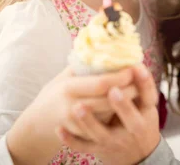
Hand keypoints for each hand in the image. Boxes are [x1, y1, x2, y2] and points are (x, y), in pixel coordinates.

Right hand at [7, 66, 137, 163]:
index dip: (119, 76)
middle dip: (128, 91)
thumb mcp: (63, 77)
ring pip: (108, 115)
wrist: (37, 124)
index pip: (100, 83)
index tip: (132, 68)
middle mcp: (72, 107)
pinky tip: (126, 109)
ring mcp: (77, 124)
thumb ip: (82, 64)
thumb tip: (102, 43)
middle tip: (142, 81)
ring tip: (139, 93)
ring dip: (125, 104)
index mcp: (68, 88)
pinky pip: (103, 126)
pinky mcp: (81, 136)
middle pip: (108, 100)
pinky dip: (116, 117)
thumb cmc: (53, 94)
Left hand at [56, 64, 160, 164]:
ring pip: (102, 133)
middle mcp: (133, 128)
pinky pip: (83, 146)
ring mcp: (115, 141)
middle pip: (130, 117)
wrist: (137, 156)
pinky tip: (59, 128)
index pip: (149, 97)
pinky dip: (71, 139)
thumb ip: (141, 85)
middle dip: (122, 104)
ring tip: (78, 107)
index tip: (135, 69)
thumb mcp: (146, 106)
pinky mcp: (100, 150)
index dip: (144, 83)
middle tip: (112, 90)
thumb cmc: (140, 120)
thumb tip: (133, 58)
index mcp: (145, 112)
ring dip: (89, 121)